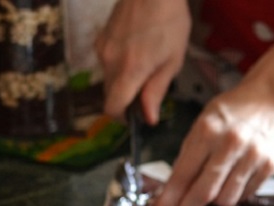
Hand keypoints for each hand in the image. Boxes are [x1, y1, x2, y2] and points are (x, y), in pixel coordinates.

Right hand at [94, 0, 190, 123]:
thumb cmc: (169, 20)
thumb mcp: (173, 60)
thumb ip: (157, 90)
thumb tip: (148, 117)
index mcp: (130, 71)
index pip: (112, 107)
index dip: (122, 117)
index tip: (134, 117)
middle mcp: (110, 62)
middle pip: (109, 95)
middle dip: (125, 98)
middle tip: (147, 89)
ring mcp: (102, 49)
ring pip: (108, 78)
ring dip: (122, 80)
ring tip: (144, 63)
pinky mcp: (100, 38)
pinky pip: (106, 61)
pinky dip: (118, 64)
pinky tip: (135, 49)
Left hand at [149, 82, 273, 205]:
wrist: (270, 99)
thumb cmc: (230, 114)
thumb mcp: (202, 124)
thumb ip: (188, 156)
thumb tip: (172, 193)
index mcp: (207, 131)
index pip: (182, 176)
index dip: (167, 203)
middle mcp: (230, 144)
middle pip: (204, 194)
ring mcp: (253, 156)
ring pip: (226, 200)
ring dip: (215, 201)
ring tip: (215, 186)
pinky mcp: (269, 167)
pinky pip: (245, 196)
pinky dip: (235, 194)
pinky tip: (234, 179)